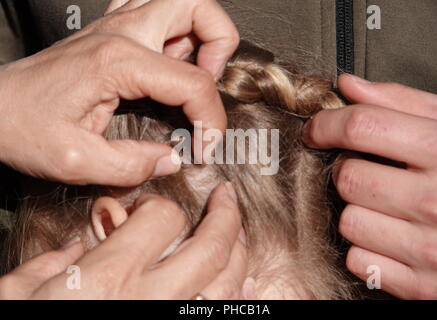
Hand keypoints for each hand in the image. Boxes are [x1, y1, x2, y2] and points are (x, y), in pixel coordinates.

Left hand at [0, 0, 238, 185]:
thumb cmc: (21, 127)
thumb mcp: (75, 161)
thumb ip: (131, 166)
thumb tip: (172, 160)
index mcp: (119, 62)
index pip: (193, 83)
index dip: (211, 120)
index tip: (205, 148)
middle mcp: (122, 34)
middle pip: (198, 8)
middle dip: (221, 45)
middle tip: (210, 84)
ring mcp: (115, 27)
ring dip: (201, 30)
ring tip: (197, 69)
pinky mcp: (109, 33)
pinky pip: (153, 8)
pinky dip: (174, 28)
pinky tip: (168, 58)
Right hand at [0, 183, 247, 298]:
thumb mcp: (16, 296)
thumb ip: (47, 264)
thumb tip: (71, 249)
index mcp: (109, 279)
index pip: (162, 219)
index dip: (159, 204)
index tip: (151, 208)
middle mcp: (150, 300)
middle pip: (210, 247)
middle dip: (225, 215)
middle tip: (226, 198)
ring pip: (226, 283)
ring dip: (238, 251)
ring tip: (237, 233)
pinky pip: (222, 316)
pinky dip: (240, 297)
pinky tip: (245, 282)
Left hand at [302, 74, 436, 298]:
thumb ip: (402, 103)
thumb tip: (350, 86)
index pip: (363, 127)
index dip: (327, 124)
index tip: (317, 129)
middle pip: (348, 177)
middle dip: (349, 171)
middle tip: (372, 172)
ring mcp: (433, 248)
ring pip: (348, 221)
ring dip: (359, 212)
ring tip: (389, 208)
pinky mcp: (424, 286)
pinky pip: (359, 260)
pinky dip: (367, 250)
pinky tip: (394, 238)